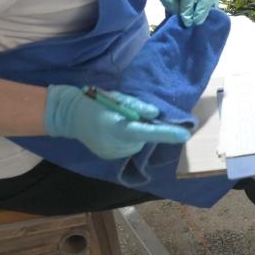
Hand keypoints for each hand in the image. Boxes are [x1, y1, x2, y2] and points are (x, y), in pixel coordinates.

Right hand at [44, 85, 189, 158]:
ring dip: (137, 134)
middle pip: (144, 139)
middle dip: (146, 128)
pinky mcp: (108, 156)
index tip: (185, 135)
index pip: (146, 132)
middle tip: (134, 114)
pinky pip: (128, 147)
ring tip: (122, 120)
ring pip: (137, 144)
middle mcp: (114, 145)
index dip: (166, 133)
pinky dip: (128, 139)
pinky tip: (116, 129)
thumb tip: (155, 114)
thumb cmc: (95, 102)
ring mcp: (110, 154)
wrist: (69, 116)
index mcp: (116, 128)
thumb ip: (136, 106)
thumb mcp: (115, 97)